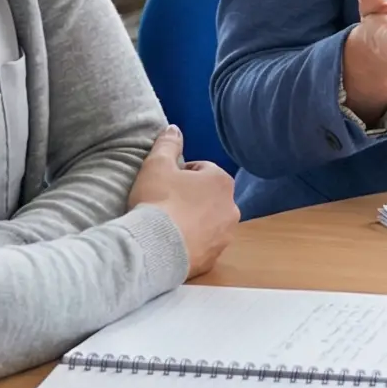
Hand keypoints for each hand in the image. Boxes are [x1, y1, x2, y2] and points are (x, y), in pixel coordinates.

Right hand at [127, 123, 237, 276]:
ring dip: (192, 221)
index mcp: (221, 181)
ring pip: (208, 222)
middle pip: (208, 196)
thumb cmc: (158, 201)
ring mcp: (225, 236)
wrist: (155, 248)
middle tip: (164, 203)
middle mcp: (231, 208)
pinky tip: (171, 243)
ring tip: (167, 225)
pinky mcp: (214, 258)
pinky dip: (191, 243)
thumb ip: (167, 144)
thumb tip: (174, 128)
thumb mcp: (156, 164)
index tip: (165, 183)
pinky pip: (202, 245)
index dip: (180, 174)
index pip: (202, 169)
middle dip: (190, 198)